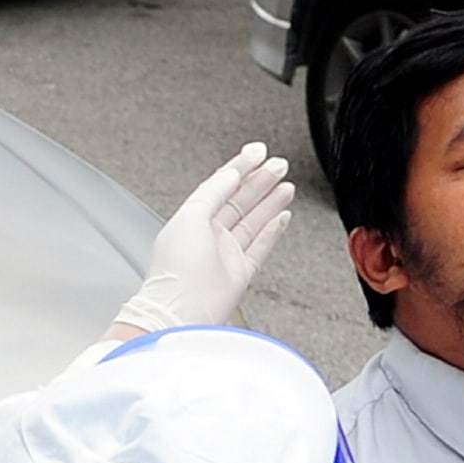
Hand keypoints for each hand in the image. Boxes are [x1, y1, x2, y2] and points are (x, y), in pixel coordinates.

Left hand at [114, 141, 293, 339]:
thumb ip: (212, 191)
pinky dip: (273, 229)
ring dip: (270, 200)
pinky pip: (261, 245)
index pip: (221, 185)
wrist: (180, 311)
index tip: (258, 151)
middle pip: (240, 200)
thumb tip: (230, 174)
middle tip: (279, 164)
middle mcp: (209, 235)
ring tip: (286, 184)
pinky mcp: (240, 272)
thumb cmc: (177, 271)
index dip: (240, 166)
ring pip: (253, 219)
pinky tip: (282, 215)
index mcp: (192, 219)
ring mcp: (225, 253)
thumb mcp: (191, 216)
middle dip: (261, 180)